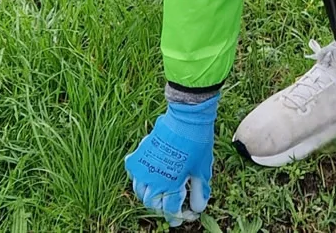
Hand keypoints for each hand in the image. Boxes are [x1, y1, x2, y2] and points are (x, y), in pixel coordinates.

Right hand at [124, 93, 218, 226]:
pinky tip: (148, 176)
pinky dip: (139, 178)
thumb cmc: (196, 144)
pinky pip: (133, 173)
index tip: (184, 217)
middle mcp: (152, 180)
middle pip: (152, 203)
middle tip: (171, 205)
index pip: (170, 210)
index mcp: (170, 186)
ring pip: (140, 191)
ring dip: (149, 195)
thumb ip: (199, 191)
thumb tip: (198, 208)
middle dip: (162, 207)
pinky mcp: (139, 155)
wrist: (185, 119)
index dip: (177, 216)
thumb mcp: (202, 170)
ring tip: (159, 192)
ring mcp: (143, 167)